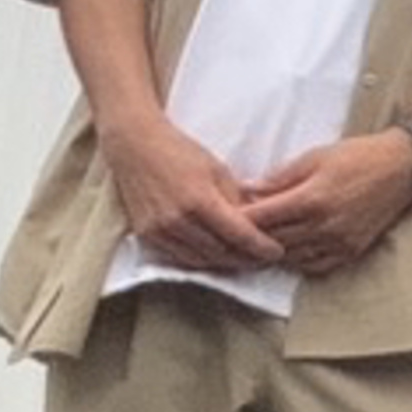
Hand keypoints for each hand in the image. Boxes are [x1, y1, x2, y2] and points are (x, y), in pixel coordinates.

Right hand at [97, 110, 282, 274]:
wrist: (135, 147)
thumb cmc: (180, 152)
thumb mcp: (219, 170)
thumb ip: (238, 200)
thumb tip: (261, 223)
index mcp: (199, 200)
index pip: (238, 235)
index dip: (261, 248)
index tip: (277, 252)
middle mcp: (177, 220)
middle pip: (220, 253)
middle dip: (246, 259)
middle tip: (265, 259)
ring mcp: (158, 231)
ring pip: (200, 260)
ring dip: (225, 264)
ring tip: (245, 261)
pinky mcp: (146, 236)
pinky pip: (179, 258)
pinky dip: (201, 261)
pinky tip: (217, 257)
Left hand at [242, 132, 411, 278]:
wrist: (403, 168)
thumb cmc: (359, 156)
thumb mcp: (315, 157)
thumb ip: (280, 178)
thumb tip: (247, 190)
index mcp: (311, 200)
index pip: (261, 219)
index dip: (238, 220)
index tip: (223, 217)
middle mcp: (323, 226)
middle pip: (271, 242)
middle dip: (248, 239)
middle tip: (231, 234)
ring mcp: (338, 242)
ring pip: (289, 257)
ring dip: (270, 252)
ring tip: (254, 244)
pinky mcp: (350, 251)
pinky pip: (313, 266)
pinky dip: (295, 261)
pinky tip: (286, 252)